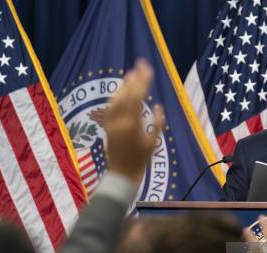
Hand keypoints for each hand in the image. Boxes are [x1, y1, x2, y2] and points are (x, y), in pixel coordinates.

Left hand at [104, 59, 163, 183]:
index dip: (143, 81)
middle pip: (127, 95)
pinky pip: (111, 108)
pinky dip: (116, 97)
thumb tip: (158, 106)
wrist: (122, 174)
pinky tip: (121, 92)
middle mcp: (120, 121)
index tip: (147, 69)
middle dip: (134, 79)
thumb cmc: (141, 161)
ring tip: (130, 75)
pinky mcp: (107, 127)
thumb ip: (157, 124)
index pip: (138, 97)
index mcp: (133, 124)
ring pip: (116, 99)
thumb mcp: (153, 143)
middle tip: (139, 65)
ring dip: (124, 86)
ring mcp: (112, 123)